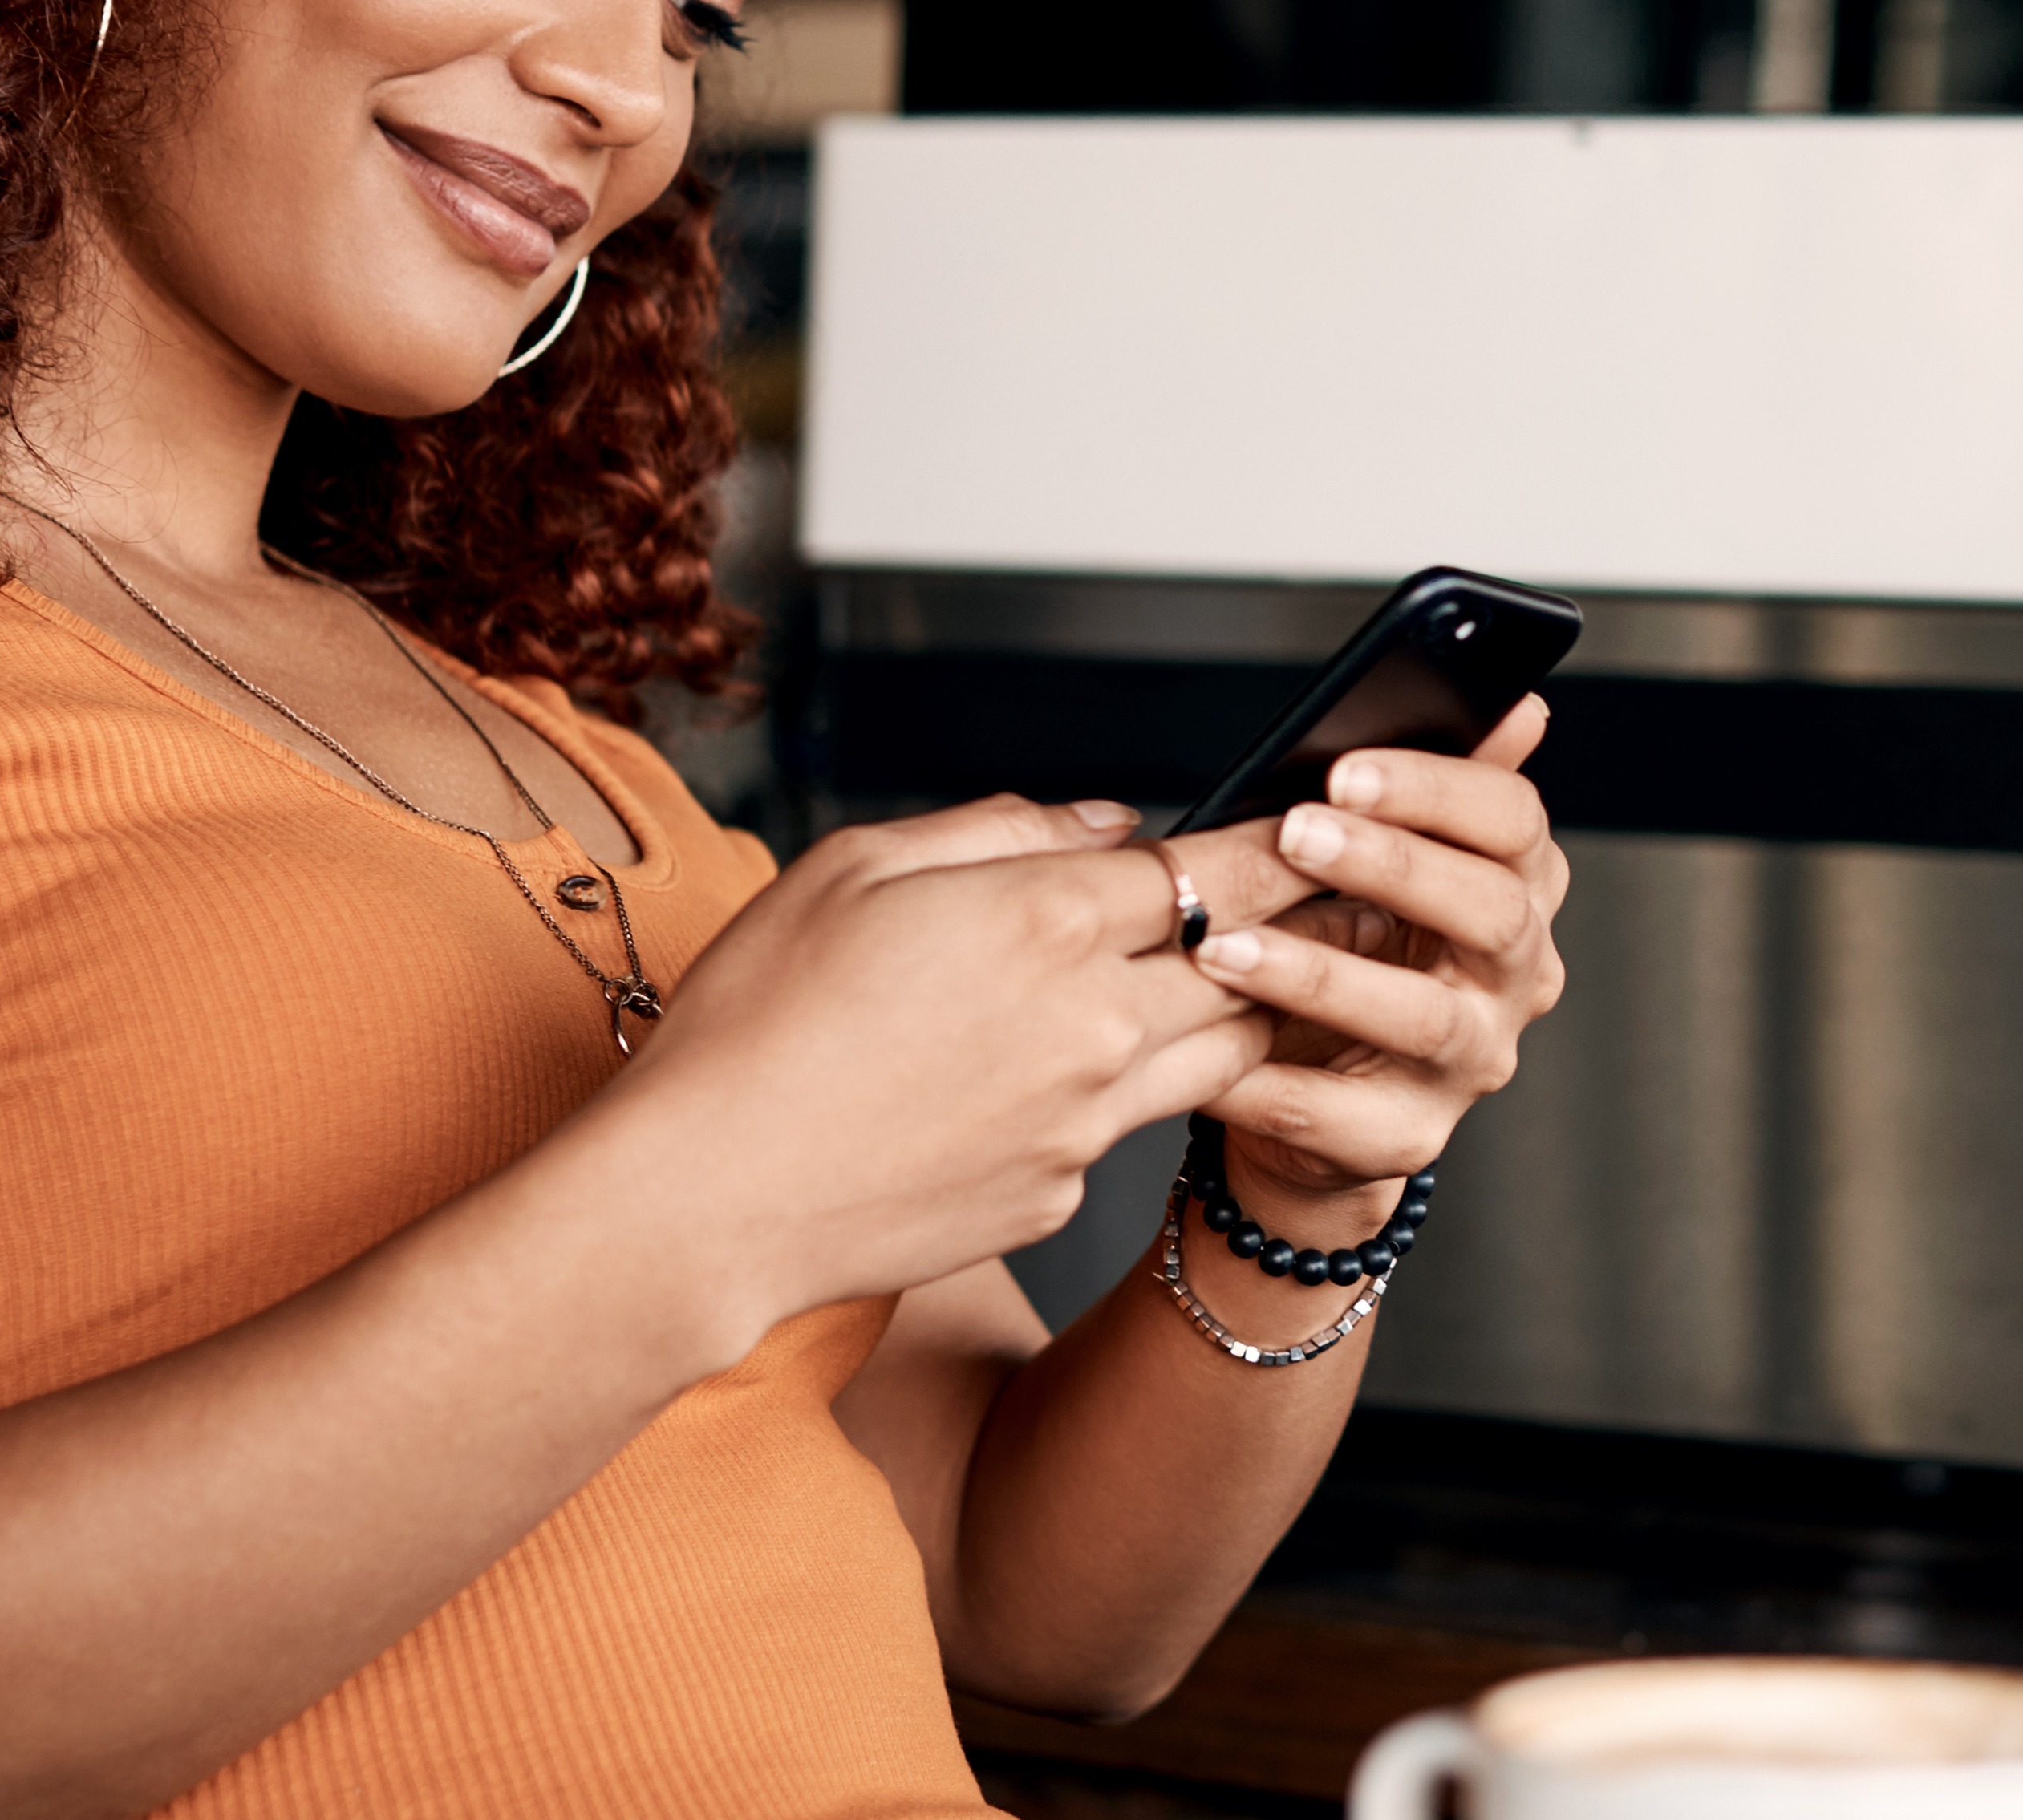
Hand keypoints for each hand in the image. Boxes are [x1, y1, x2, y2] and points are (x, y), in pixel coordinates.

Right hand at [627, 796, 1272, 1321]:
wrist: (704, 1197)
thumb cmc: (753, 1020)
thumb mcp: (854, 867)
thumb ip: (999, 830)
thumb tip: (1108, 826)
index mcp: (1045, 920)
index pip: (1216, 869)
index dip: (1279, 845)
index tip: (1316, 829)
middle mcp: (1093, 1024)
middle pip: (1250, 967)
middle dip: (1288, 931)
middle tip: (1318, 904)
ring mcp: (1085, 1123)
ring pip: (1218, 1056)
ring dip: (1231, 1014)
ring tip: (1228, 982)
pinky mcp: (1058, 1195)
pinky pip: (1126, 1130)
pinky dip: (1124, 1095)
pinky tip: (1075, 1077)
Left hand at [1179, 697, 1568, 1206]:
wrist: (1314, 1085)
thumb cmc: (1342, 946)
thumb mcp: (1376, 857)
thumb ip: (1431, 783)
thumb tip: (1521, 707)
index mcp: (1514, 889)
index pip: (1515, 823)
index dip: (1438, 790)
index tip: (1348, 767)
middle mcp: (1511, 976)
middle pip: (1492, 911)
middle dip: (1393, 865)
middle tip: (1295, 834)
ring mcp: (1470, 1061)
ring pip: (1421, 1015)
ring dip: (1320, 974)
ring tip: (1227, 948)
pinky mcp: (1410, 1135)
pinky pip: (1347, 1114)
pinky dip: (1276, 1085)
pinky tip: (1216, 1058)